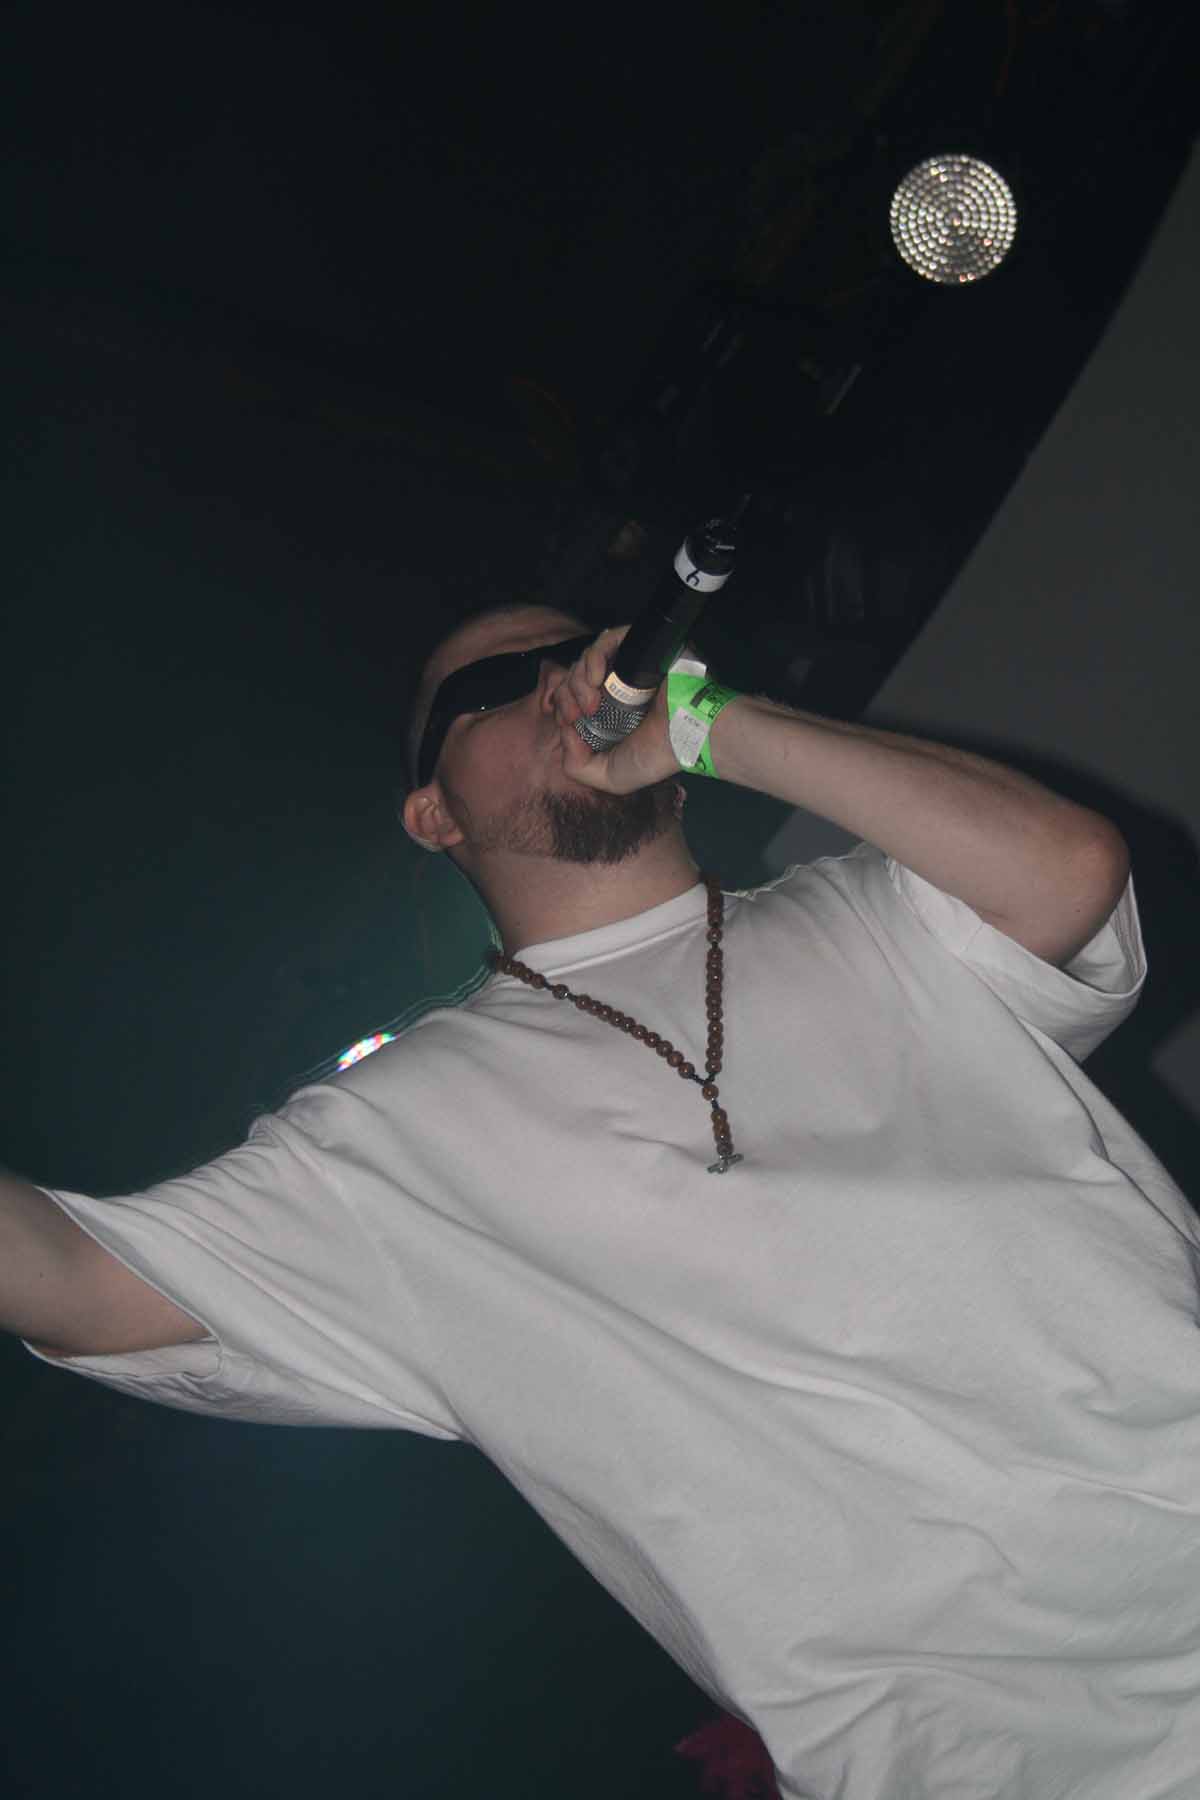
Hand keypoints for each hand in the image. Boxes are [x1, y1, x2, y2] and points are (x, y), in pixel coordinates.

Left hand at [550, 625, 680, 794]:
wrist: (691, 734)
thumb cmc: (656, 756)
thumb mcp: (610, 777)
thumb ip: (577, 765)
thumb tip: (566, 731)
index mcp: (607, 712)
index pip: (570, 697)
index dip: (562, 707)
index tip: (572, 723)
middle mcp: (614, 687)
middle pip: (572, 676)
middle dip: (565, 697)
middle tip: (580, 715)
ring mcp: (626, 666)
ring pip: (585, 660)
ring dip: (578, 681)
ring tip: (592, 702)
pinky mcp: (640, 648)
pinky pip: (607, 641)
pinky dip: (594, 657)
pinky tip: (596, 677)